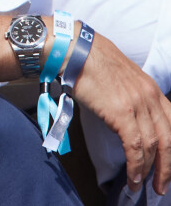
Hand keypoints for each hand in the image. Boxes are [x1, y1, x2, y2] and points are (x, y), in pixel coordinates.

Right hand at [73, 33, 170, 195]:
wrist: (74, 50)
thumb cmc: (89, 59)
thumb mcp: (119, 74)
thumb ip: (128, 93)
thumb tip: (122, 112)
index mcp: (151, 87)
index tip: (166, 163)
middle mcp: (149, 96)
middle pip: (167, 139)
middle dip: (166, 167)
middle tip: (161, 185)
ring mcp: (137, 104)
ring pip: (151, 146)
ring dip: (148, 171)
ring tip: (141, 185)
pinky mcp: (121, 112)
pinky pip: (135, 146)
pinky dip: (135, 166)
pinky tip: (132, 177)